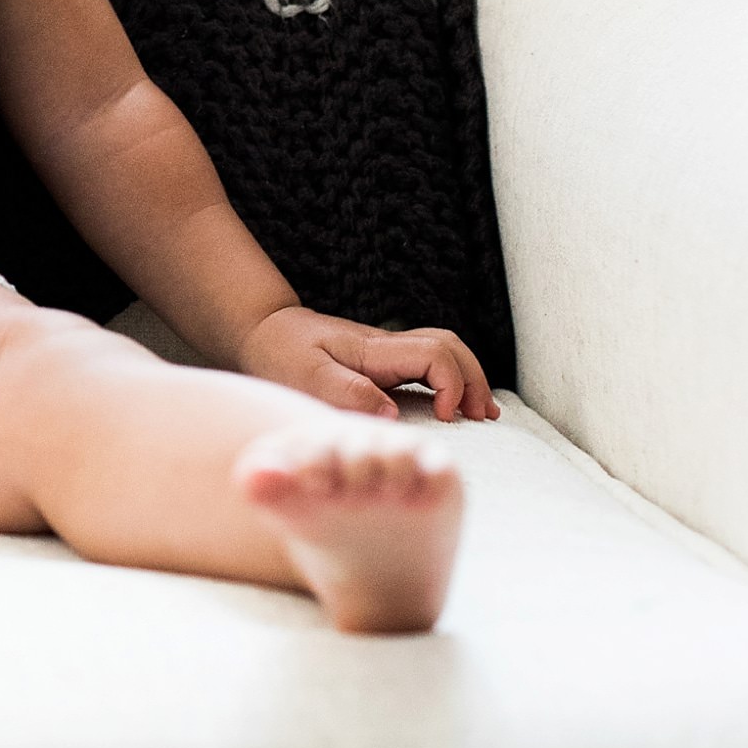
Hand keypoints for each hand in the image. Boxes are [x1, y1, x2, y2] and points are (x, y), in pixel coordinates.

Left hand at [237, 305, 499, 420]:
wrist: (265, 330)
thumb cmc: (282, 354)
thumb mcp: (306, 376)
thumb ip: (346, 392)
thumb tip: (393, 414)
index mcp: (373, 350)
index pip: (433, 353)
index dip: (451, 383)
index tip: (446, 418)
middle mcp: (387, 346)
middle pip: (449, 346)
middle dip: (473, 379)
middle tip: (481, 417)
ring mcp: (387, 351)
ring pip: (444, 349)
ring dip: (468, 377)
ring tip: (483, 413)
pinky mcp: (383, 360)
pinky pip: (429, 362)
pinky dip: (451, 379)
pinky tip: (458, 405)